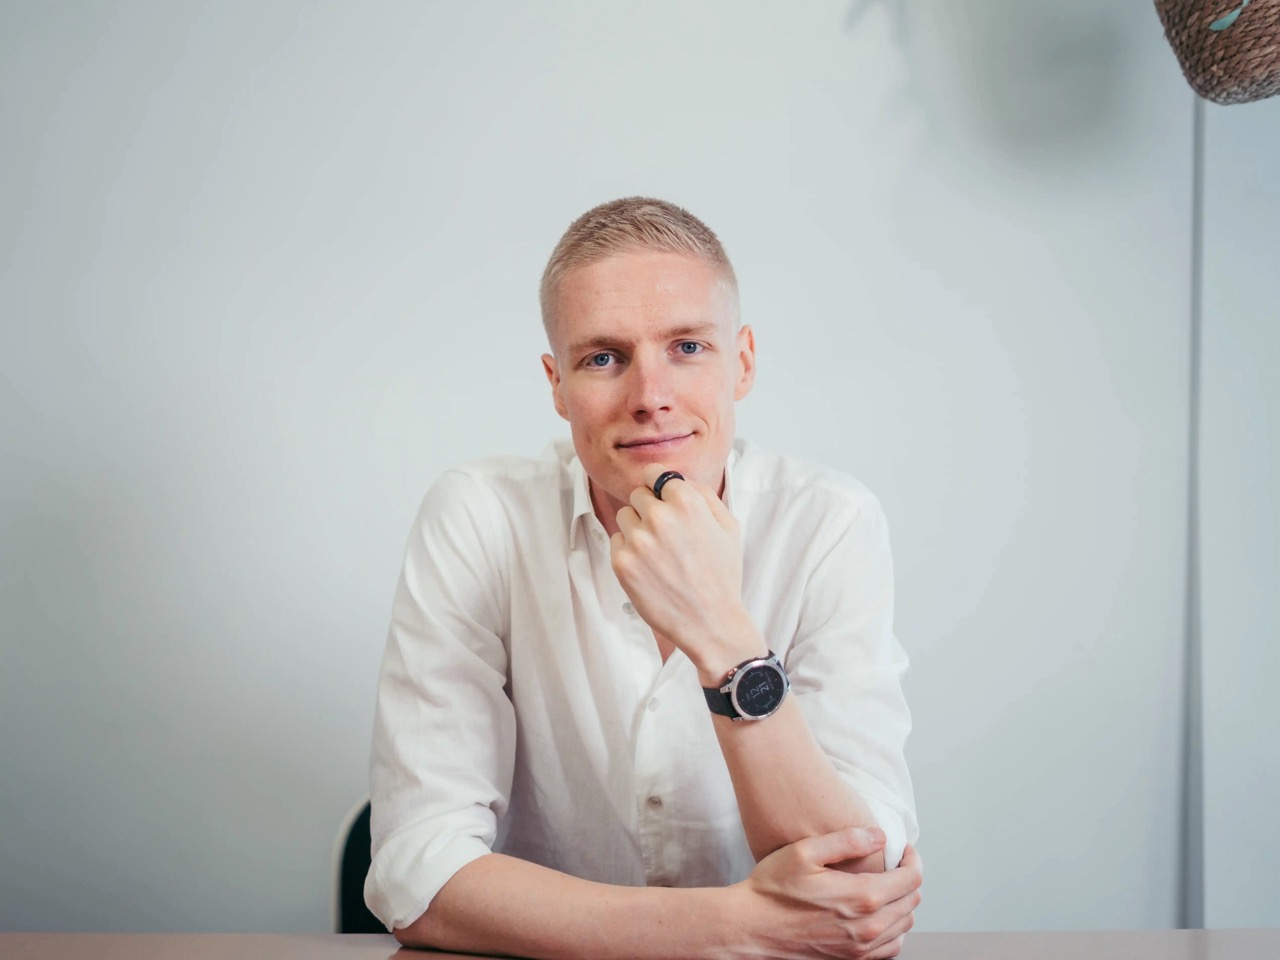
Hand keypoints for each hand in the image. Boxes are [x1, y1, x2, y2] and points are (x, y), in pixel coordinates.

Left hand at [609, 464, 760, 674]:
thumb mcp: (728, 525)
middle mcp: (659, 516)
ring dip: (637, 528)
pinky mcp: (622, 562)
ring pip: (625, 516)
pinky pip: (617, 541)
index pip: (655, 473)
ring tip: (659, 553)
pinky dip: (629, 551)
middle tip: (666, 535)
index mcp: (686, 501)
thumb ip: (703, 494)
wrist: (710, 621)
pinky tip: (650, 568)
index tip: (660, 497)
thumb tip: (677, 479)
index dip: (658, 486)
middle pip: (638, 495)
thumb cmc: (722, 574)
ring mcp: (638, 540)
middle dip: (649, 509)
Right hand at [736, 828, 923, 959]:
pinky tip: (879, 914)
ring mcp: (860, 948)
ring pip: (905, 925)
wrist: (751, 926)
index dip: (913, 860)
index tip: (903, 849)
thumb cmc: (773, 888)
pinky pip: (891, 947)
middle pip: (912, 901)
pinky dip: (894, 929)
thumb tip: (880, 835)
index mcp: (861, 897)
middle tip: (894, 863)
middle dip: (908, 878)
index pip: (911, 879)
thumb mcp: (805, 852)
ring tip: (887, 885)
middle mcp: (868, 927)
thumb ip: (847, 840)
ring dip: (903, 903)